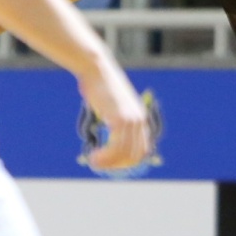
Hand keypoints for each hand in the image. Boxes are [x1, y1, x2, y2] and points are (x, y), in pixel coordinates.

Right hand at [79, 56, 153, 172]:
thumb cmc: (99, 87)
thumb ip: (113, 123)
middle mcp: (139, 121)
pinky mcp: (121, 120)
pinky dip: (105, 157)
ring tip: (94, 162)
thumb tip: (105, 138)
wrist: (97, 70)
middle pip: (134, 156)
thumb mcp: (110, 108)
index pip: (141, 151)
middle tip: (100, 165)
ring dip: (108, 163)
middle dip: (117, 166)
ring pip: (124, 154)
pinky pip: (116, 148)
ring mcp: (132, 120)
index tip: (111, 164)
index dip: (126, 162)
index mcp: (140, 119)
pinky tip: (93, 157)